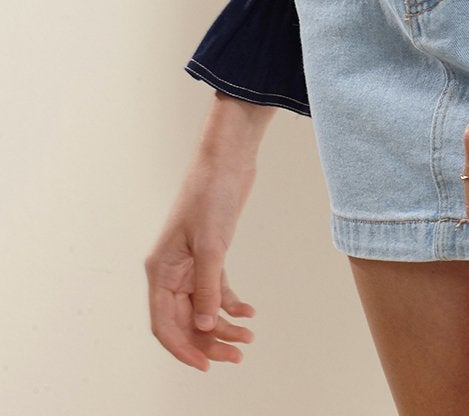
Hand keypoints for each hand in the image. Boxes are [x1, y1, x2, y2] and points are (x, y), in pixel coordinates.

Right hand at [144, 142, 258, 369]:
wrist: (227, 160)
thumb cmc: (211, 194)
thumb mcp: (211, 242)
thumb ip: (207, 287)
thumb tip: (204, 327)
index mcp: (160, 270)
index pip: (163, 323)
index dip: (182, 349)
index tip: (205, 365)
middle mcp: (171, 271)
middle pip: (184, 321)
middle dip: (209, 342)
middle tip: (237, 356)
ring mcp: (190, 264)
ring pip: (202, 309)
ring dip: (223, 326)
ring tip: (248, 338)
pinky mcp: (210, 255)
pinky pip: (216, 290)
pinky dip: (231, 304)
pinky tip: (249, 312)